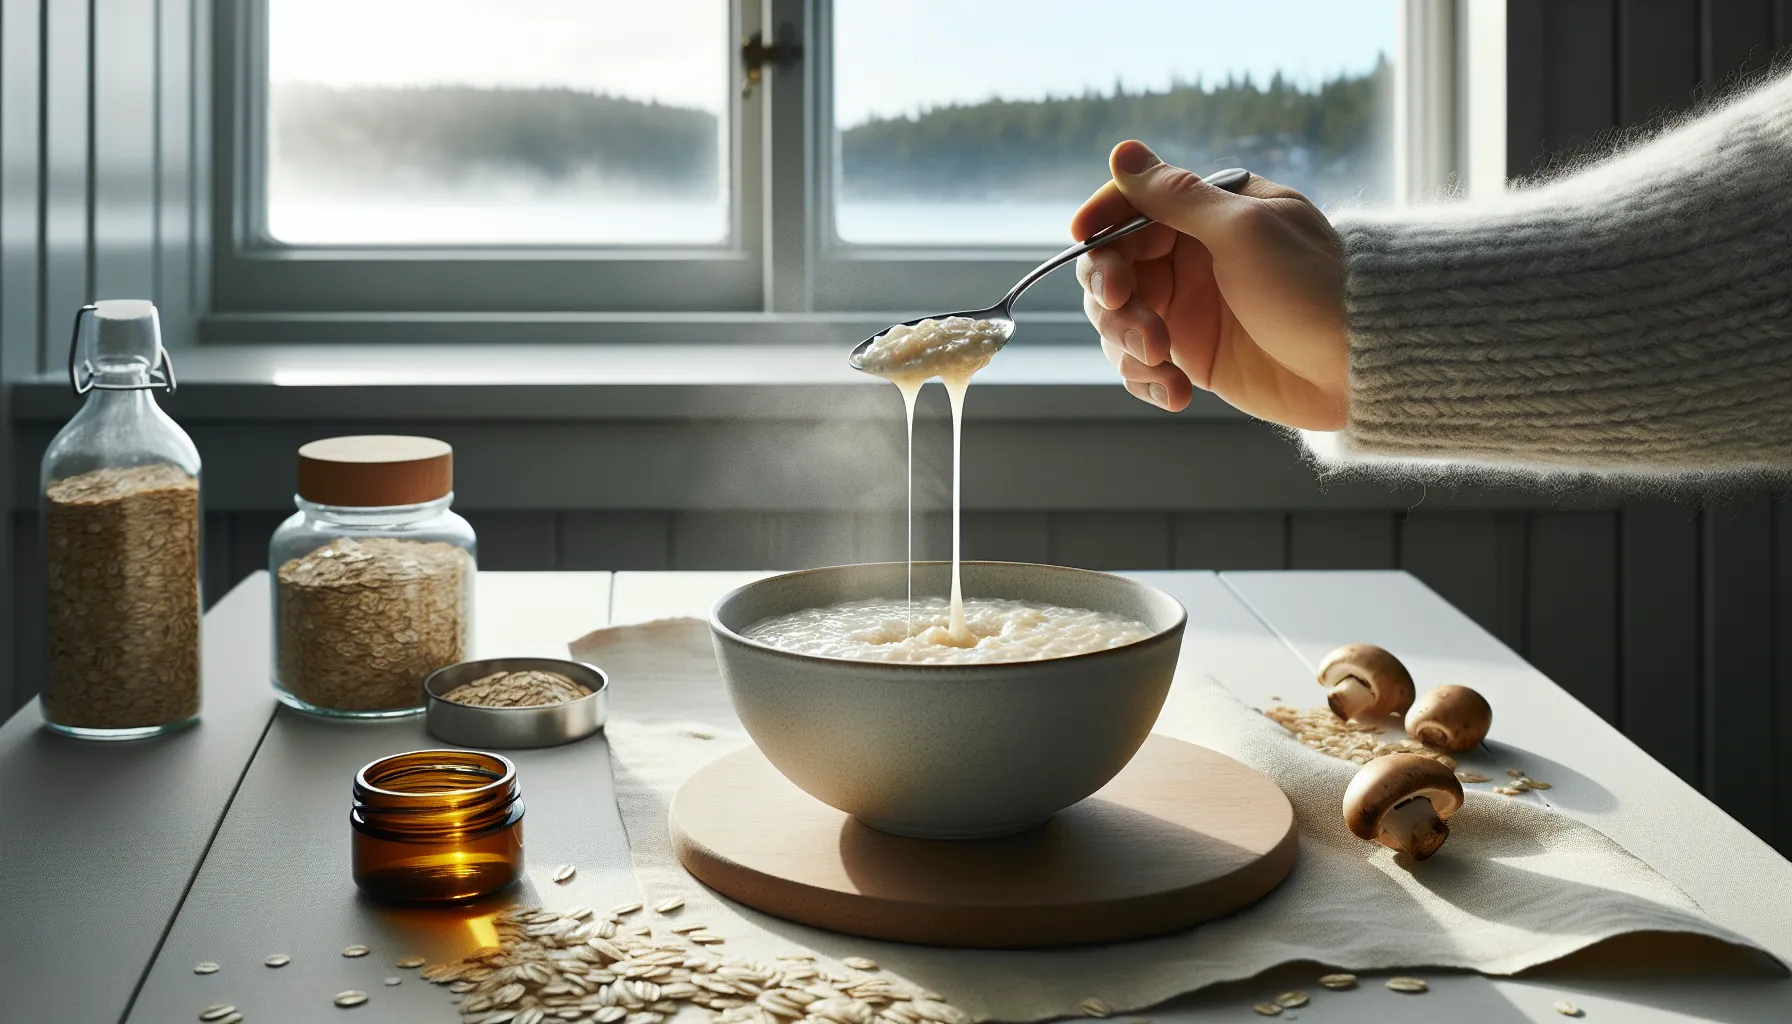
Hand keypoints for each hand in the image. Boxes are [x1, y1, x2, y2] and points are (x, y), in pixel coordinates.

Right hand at [1071, 140, 1349, 430]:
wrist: (1358, 367)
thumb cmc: (1312, 287)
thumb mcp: (1242, 231)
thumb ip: (1176, 196)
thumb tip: (1122, 153)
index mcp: (1210, 213)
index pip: (1133, 206)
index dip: (1103, 220)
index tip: (1083, 235)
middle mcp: (1192, 257)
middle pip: (1113, 266)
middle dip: (1112, 292)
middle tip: (1128, 312)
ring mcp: (1189, 309)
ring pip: (1118, 318)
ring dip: (1126, 341)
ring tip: (1163, 362)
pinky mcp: (1192, 357)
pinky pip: (1141, 364)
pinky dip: (1146, 378)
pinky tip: (1174, 392)